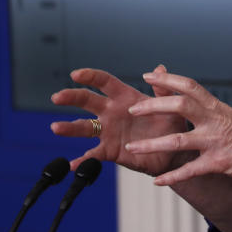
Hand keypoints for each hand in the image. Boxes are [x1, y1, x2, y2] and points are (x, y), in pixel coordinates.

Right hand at [50, 66, 188, 174]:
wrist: (175, 151)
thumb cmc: (172, 124)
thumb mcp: (170, 104)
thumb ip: (164, 88)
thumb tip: (160, 67)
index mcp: (125, 97)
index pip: (104, 82)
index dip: (90, 76)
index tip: (76, 74)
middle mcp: (112, 112)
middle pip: (87, 101)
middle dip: (71, 97)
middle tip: (57, 96)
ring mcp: (109, 131)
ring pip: (84, 127)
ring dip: (69, 127)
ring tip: (56, 127)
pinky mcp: (110, 150)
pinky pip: (93, 154)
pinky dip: (82, 160)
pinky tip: (71, 164)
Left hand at [126, 70, 231, 186]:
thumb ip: (212, 112)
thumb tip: (193, 105)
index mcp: (218, 107)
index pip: (189, 86)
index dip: (167, 79)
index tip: (147, 75)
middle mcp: (215, 120)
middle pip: (179, 105)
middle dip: (152, 105)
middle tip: (132, 108)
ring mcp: (216, 142)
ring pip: (177, 140)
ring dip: (151, 145)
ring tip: (131, 149)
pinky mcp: (220, 163)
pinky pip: (190, 171)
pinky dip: (172, 176)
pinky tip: (157, 181)